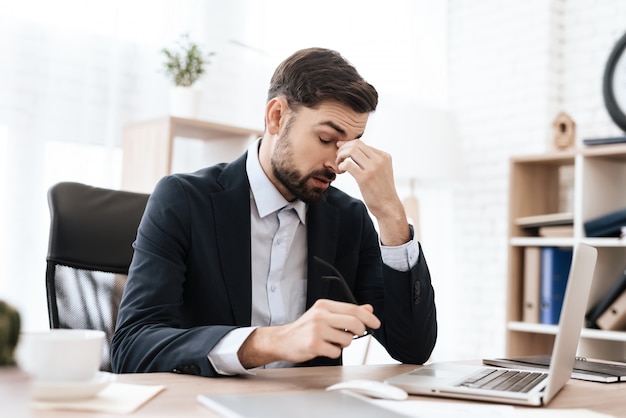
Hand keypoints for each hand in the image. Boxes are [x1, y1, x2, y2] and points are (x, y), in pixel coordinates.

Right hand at [238, 299, 379, 367]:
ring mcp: (317, 330)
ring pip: (347, 340)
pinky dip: (333, 352)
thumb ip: (346, 312)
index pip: (353, 309)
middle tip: (355, 334)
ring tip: (331, 341)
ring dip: (343, 344)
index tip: (376, 323)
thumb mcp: (324, 314)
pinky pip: (337, 352)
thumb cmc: (304, 328)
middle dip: (359, 331)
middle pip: (354, 323)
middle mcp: (320, 316)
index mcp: (324, 305)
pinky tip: (323, 348)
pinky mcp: (314, 345)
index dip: (368, 317)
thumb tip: (368, 308)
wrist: (282, 340)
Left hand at [336, 140, 409, 245]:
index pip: (362, 144)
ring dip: (341, 156)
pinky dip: (340, 166)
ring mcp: (373, 168)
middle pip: (356, 144)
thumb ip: (372, 161)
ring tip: (339, 165)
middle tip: (338, 158)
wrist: (388, 207)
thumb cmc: (381, 191)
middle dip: (343, 148)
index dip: (348, 146)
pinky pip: (348, 164)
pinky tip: (341, 173)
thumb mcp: (381, 171)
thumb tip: (353, 151)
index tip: (340, 152)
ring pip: (351, 151)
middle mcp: (380, 159)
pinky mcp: (365, 178)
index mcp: (384, 156)